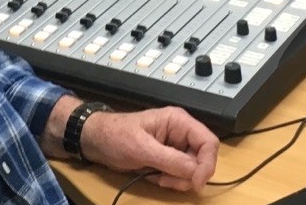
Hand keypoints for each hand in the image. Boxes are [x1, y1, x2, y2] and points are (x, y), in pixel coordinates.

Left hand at [79, 106, 218, 190]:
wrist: (97, 141)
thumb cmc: (116, 136)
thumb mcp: (142, 149)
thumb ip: (171, 160)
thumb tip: (196, 172)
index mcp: (178, 121)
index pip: (208, 142)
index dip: (207, 164)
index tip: (195, 183)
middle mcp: (181, 132)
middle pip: (203, 158)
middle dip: (189, 174)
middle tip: (168, 181)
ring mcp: (175, 146)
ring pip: (193, 169)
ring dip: (178, 179)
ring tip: (158, 177)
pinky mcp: (169, 158)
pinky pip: (181, 174)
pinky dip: (172, 180)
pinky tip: (156, 177)